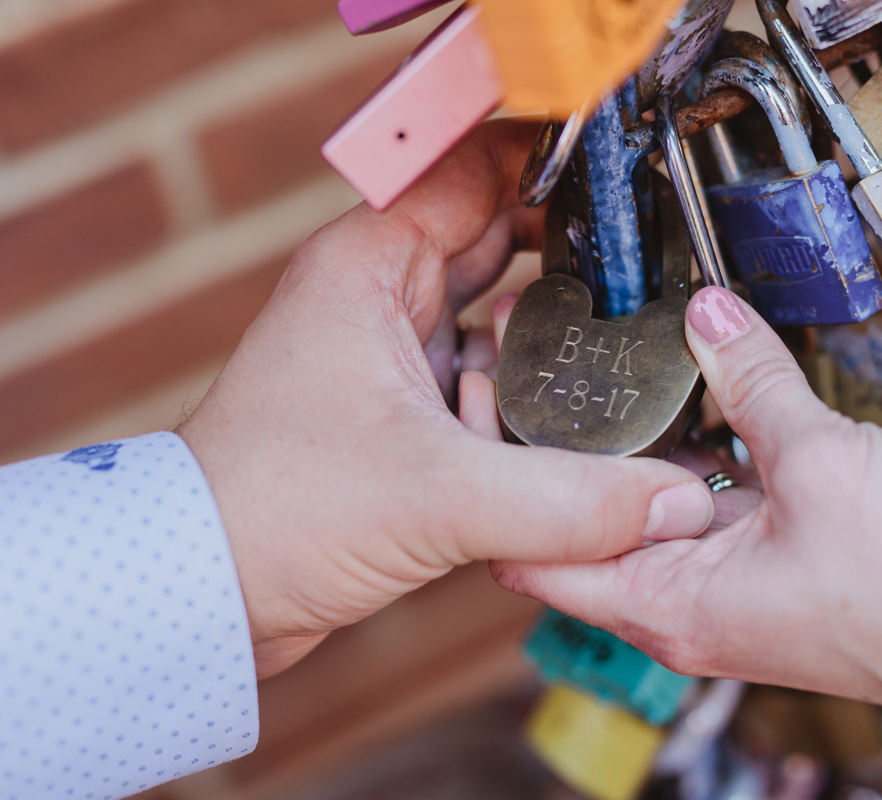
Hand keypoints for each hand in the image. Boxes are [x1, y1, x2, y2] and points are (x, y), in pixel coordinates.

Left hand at [176, 120, 714, 678]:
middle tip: (639, 284)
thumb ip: (570, 501)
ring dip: (545, 342)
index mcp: (372, 265)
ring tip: (603, 359)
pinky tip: (555, 423)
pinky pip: (484, 376)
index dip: (552, 168)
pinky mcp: (400, 407)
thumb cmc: (273, 512)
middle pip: (500, 241)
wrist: (206, 589)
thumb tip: (674, 502)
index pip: (477, 171)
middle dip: (568, 262)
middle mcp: (380, 294)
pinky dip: (522, 394)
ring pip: (495, 314)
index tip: (624, 192)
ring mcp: (391, 350)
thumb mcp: (440, 499)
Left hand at [493, 286, 881, 758]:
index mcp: (669, 604)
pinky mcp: (778, 571)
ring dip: (632, 453)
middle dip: (558, 451)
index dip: (497, 476)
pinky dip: (695, 461)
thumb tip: (708, 315)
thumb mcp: (819, 461)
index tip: (481, 401)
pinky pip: (712, 511)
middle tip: (538, 366)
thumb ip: (753, 379)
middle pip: (585, 528)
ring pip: (651, 516)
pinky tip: (701, 401)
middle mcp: (688, 610)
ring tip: (608, 370)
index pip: (533, 551)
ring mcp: (733, 592)